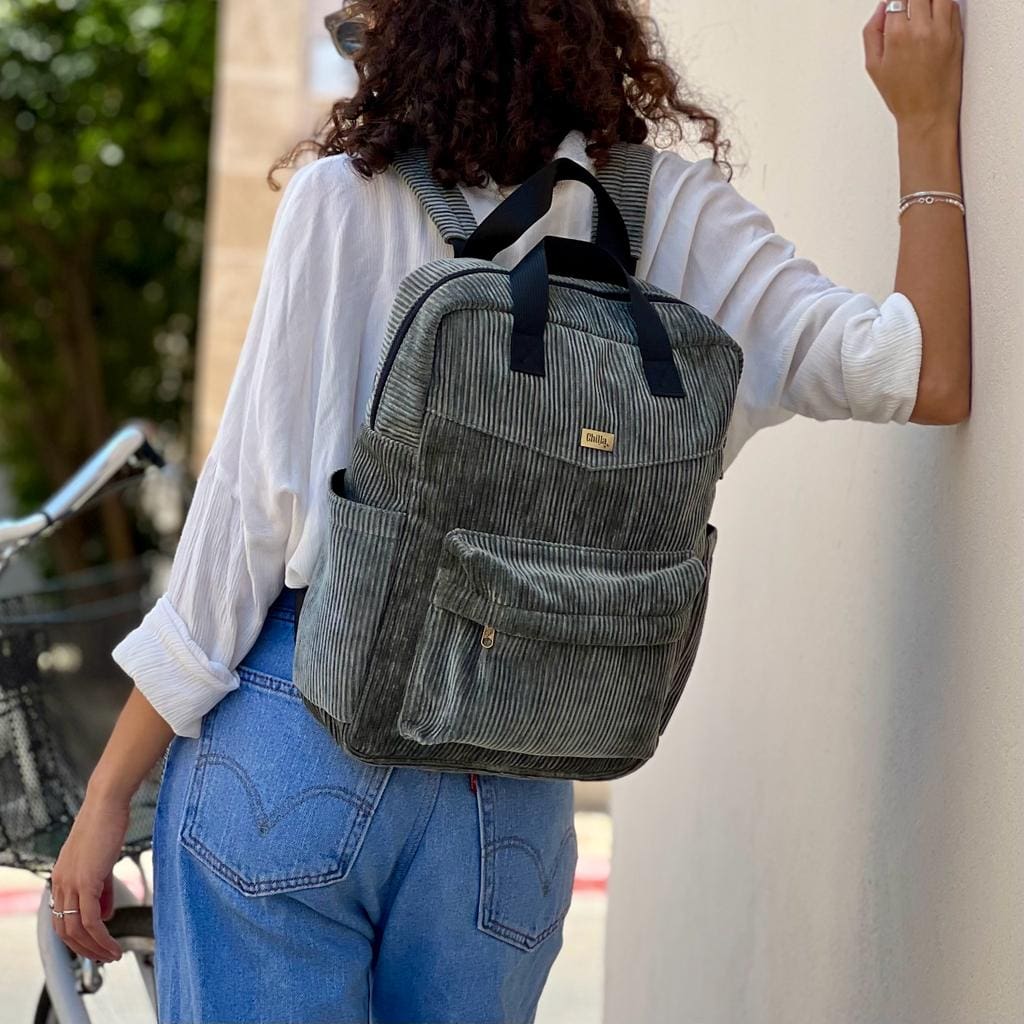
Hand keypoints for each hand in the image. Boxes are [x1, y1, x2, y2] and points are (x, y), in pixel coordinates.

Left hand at [49, 791, 130, 962]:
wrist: (106, 803)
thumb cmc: (106, 824)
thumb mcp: (101, 862)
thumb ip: (101, 889)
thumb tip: (104, 914)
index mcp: (62, 878)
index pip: (62, 919)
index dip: (78, 938)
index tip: (96, 947)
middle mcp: (61, 883)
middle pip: (65, 931)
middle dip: (85, 950)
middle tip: (105, 957)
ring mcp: (71, 883)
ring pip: (76, 930)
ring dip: (95, 947)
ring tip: (113, 953)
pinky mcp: (85, 881)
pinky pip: (90, 919)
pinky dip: (101, 936)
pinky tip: (113, 941)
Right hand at [863, 0, 963, 132]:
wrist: (927, 113)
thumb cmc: (902, 95)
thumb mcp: (873, 66)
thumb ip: (872, 32)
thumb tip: (881, 8)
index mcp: (897, 35)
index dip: (894, 0)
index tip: (893, 5)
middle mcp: (921, 28)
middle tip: (907, 7)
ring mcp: (942, 29)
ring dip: (928, 0)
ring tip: (921, 8)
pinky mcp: (957, 33)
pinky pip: (952, 5)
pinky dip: (943, 4)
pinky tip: (934, 13)